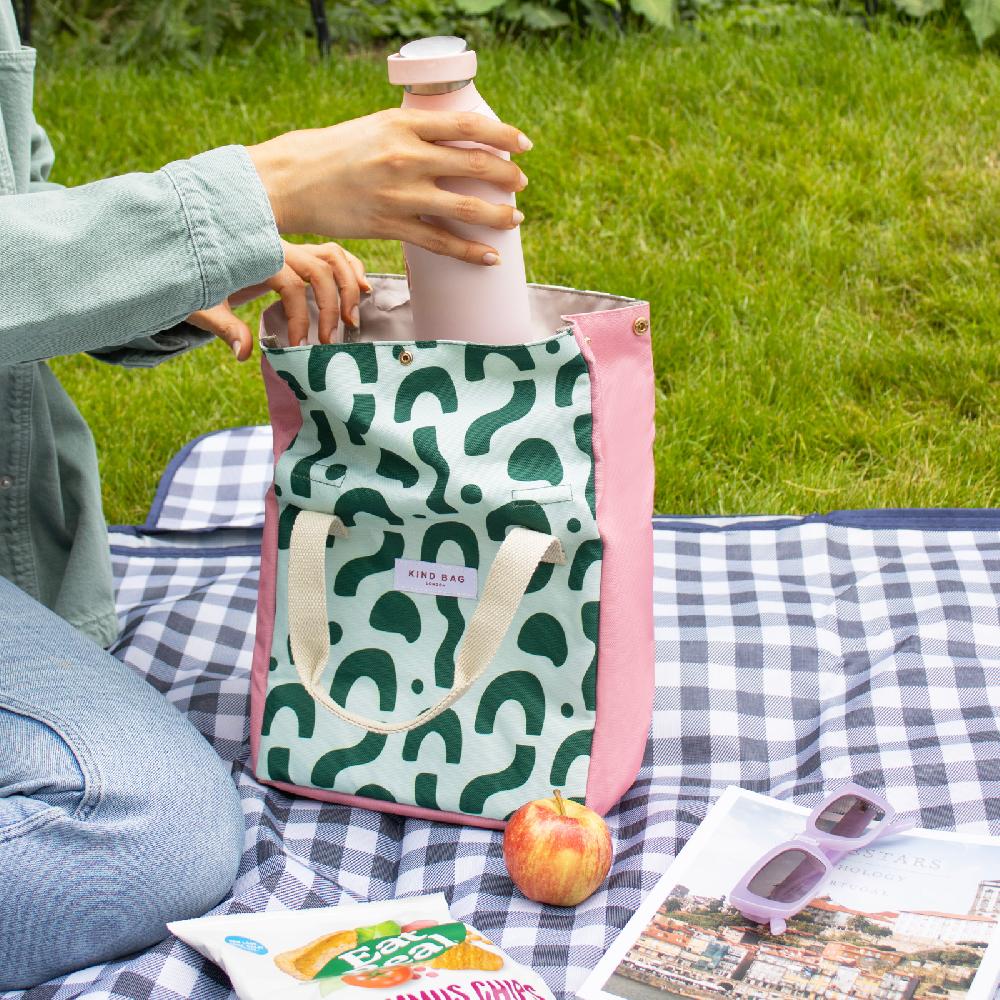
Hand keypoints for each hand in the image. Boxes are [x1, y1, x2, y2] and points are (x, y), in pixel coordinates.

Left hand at [187, 239, 369, 360]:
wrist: (195, 257)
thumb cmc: (199, 283)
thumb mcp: (203, 305)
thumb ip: (225, 327)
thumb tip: (244, 353)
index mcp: (256, 259)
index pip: (291, 287)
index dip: (299, 319)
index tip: (297, 347)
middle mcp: (278, 248)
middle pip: (320, 269)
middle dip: (331, 306)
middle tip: (330, 341)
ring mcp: (292, 248)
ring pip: (333, 257)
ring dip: (349, 287)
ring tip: (352, 320)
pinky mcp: (300, 254)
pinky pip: (333, 254)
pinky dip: (352, 268)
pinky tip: (364, 290)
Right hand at [247, 109, 531, 265]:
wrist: (291, 181)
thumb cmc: (334, 152)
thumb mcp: (375, 127)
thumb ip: (413, 134)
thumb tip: (452, 144)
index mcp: (403, 125)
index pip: (467, 125)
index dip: (502, 134)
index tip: (523, 144)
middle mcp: (405, 157)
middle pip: (473, 165)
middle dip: (506, 176)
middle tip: (521, 184)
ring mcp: (400, 194)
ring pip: (464, 206)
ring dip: (497, 215)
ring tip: (515, 220)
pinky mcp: (391, 226)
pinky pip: (441, 242)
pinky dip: (470, 251)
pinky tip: (490, 257)